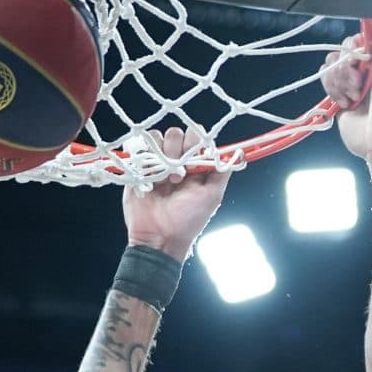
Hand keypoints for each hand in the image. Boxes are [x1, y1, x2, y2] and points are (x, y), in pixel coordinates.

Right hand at [121, 126, 227, 259]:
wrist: (160, 238)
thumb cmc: (188, 221)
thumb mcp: (213, 196)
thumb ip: (222, 172)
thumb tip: (234, 152)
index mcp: (193, 163)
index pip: (195, 135)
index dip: (195, 143)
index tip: (193, 163)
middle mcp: (175, 159)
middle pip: (175, 133)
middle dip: (176, 151)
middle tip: (177, 177)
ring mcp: (156, 162)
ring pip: (156, 137)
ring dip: (160, 156)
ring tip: (162, 180)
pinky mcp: (138, 168)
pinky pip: (138, 147)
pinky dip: (143, 155)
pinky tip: (149, 174)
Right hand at [329, 32, 371, 163]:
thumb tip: (370, 36)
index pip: (356, 43)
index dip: (351, 50)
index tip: (355, 62)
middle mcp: (362, 72)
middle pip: (340, 54)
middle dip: (344, 71)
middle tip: (357, 87)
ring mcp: (349, 85)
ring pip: (330, 68)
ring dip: (338, 83)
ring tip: (352, 99)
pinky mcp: (338, 98)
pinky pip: (326, 83)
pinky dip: (332, 92)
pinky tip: (345, 105)